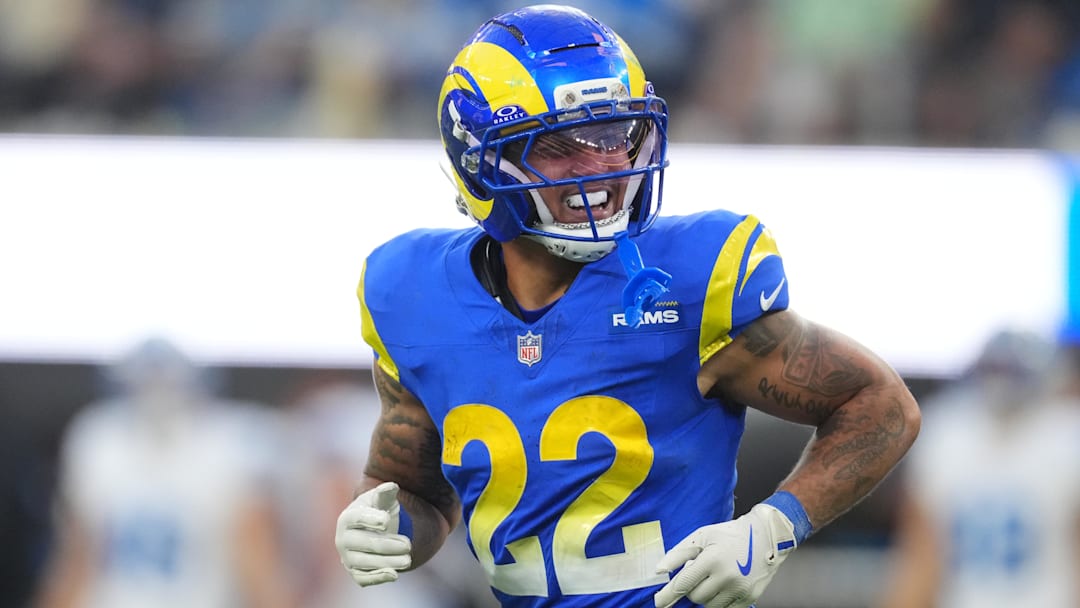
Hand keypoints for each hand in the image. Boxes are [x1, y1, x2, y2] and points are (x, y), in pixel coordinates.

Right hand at [335, 481, 411, 586]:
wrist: (371, 531)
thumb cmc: (377, 511)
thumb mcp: (381, 500)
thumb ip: (385, 494)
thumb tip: (391, 486)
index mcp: (348, 518)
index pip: (357, 519)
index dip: (371, 519)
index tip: (386, 520)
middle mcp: (343, 539)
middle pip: (366, 543)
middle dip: (388, 545)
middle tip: (408, 544)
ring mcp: (348, 557)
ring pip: (367, 562)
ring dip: (388, 562)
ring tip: (407, 560)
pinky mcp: (355, 572)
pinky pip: (364, 578)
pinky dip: (378, 578)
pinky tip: (394, 575)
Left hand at [654, 503, 797, 607]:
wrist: (766, 536)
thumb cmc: (731, 534)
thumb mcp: (702, 536)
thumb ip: (678, 554)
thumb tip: (659, 570)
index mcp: (712, 559)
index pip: (683, 584)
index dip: (668, 596)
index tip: (659, 602)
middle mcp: (727, 576)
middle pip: (695, 597)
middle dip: (692, 588)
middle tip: (700, 574)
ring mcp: (739, 589)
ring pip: (709, 606)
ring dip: (706, 595)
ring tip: (714, 577)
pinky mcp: (749, 597)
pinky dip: (720, 601)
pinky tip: (724, 586)